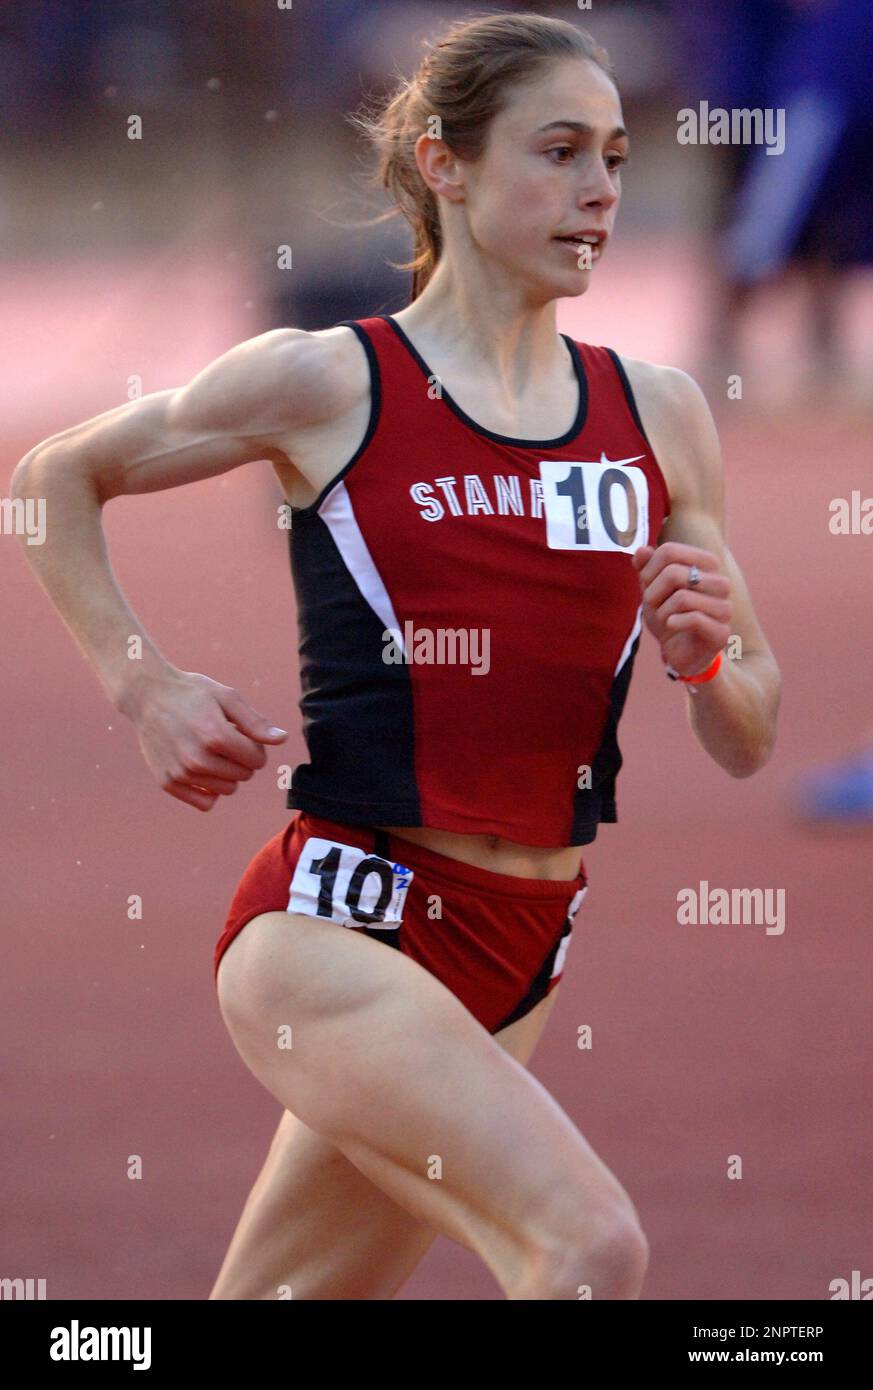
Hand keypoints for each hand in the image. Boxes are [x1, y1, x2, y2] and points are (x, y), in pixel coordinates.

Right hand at [129, 669, 287, 810]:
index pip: (258, 760)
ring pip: (227, 790)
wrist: (147, 695)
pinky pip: (205, 803)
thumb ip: (255, 722)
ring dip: (226, 773)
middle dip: (242, 759)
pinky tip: (203, 770)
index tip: (240, 733)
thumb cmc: (192, 693)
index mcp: (215, 736)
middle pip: (244, 775)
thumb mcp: (227, 698)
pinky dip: (209, 790)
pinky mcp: (168, 782)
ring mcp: (181, 773)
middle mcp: (197, 758)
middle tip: (224, 740)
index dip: (255, 746)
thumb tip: (282, 739)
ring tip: (210, 750)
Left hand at [632, 542, 731, 677]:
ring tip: (664, 618)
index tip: (647, 586)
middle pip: (674, 572)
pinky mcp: (721, 632)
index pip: (669, 551)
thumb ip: (645, 567)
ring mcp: (724, 607)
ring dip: (662, 611)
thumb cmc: (668, 614)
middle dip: (653, 592)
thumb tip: (641, 550)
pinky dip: (673, 622)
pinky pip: (693, 619)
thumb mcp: (652, 588)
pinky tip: (672, 626)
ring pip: (682, 597)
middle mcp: (721, 583)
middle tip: (653, 606)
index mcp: (707, 565)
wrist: (680, 652)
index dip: (648, 570)